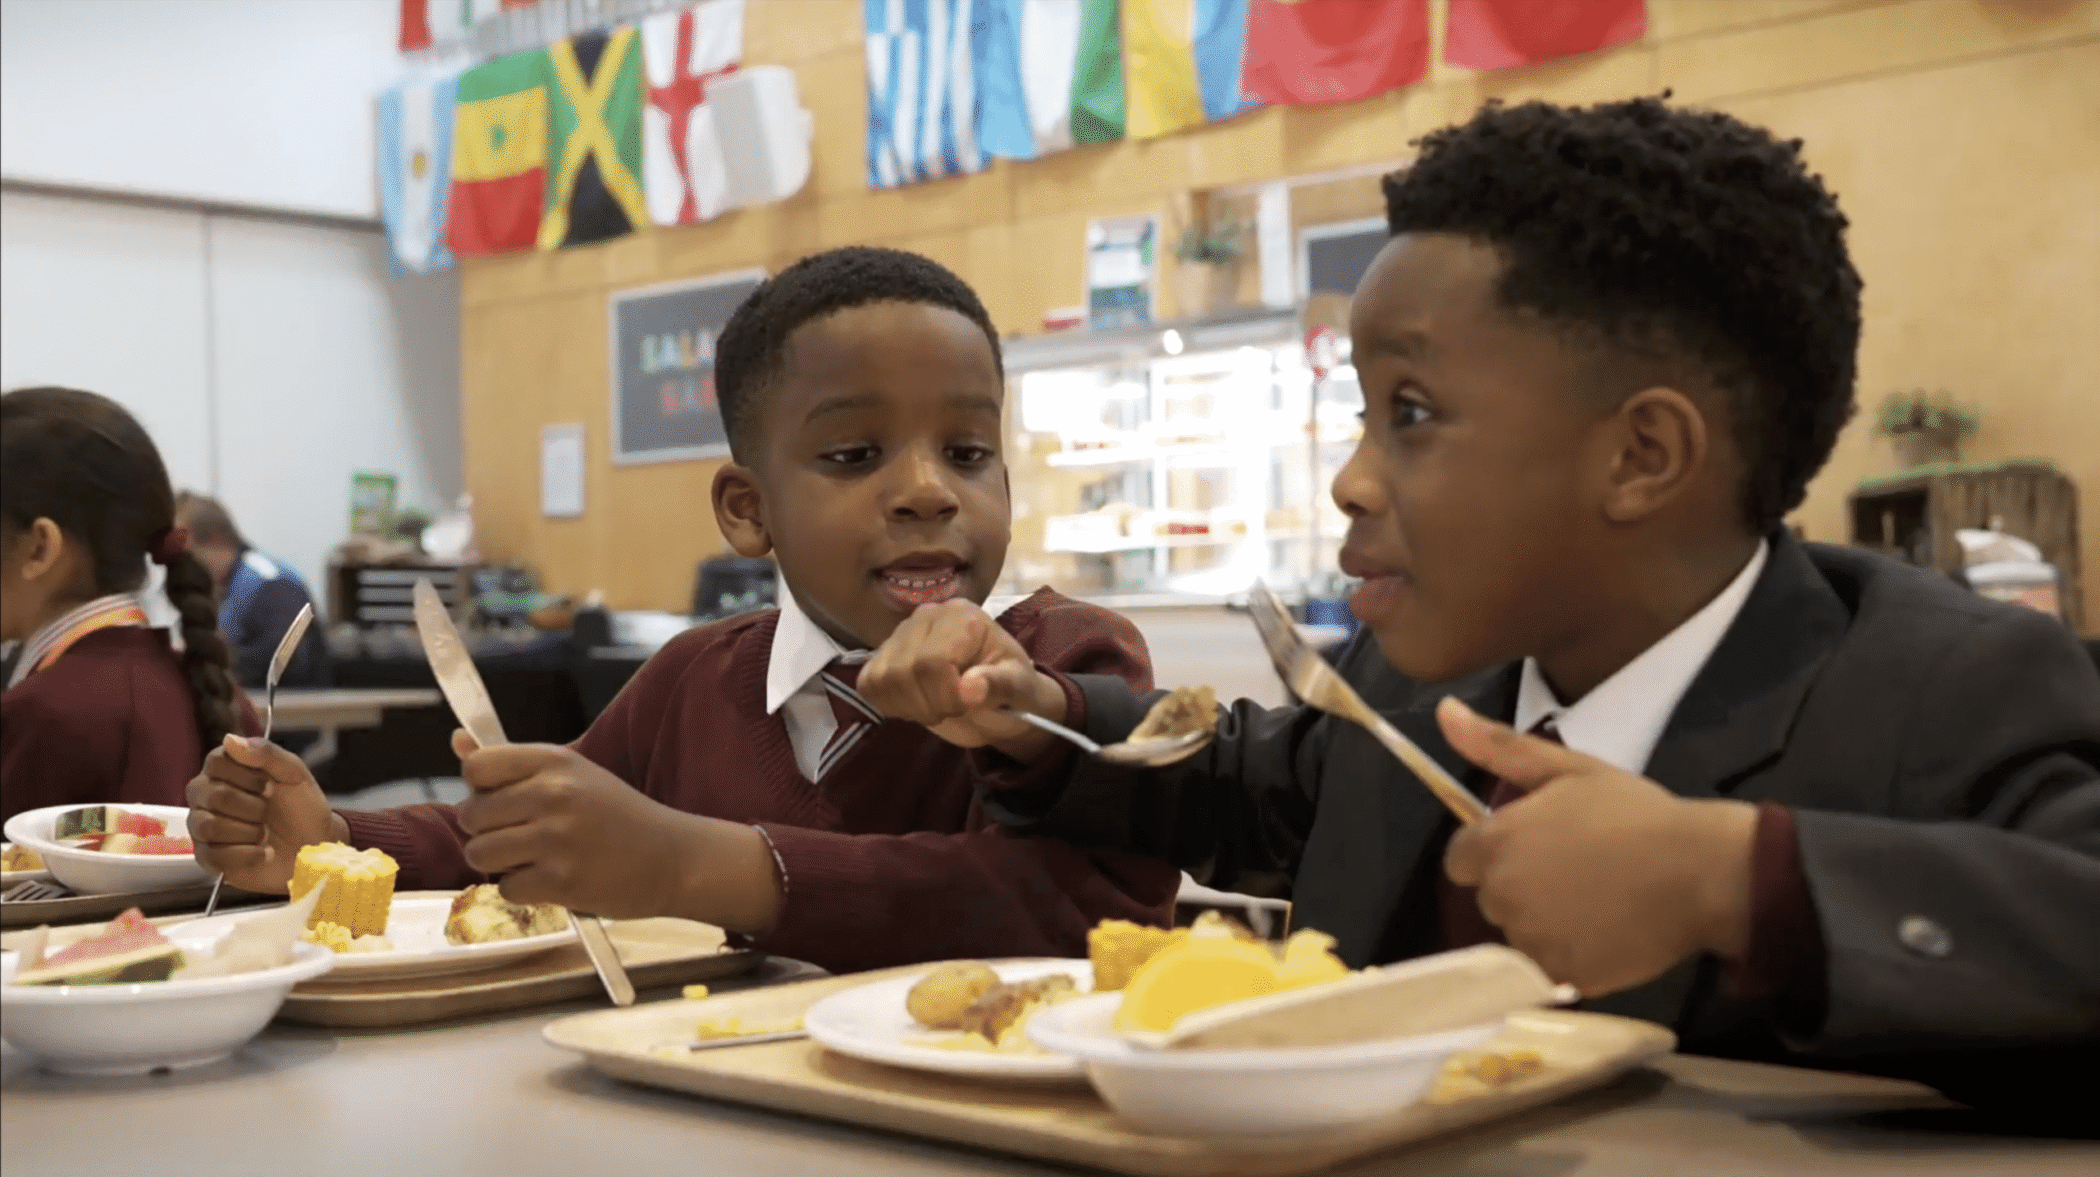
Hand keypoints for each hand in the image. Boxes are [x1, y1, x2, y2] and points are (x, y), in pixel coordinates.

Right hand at [186, 734, 347, 893]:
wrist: (314, 846)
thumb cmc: (302, 807)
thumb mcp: (294, 773)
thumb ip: (266, 753)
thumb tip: (230, 739)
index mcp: (225, 769)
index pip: (216, 762)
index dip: (247, 777)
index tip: (271, 788)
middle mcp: (206, 795)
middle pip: (211, 795)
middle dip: (251, 807)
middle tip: (269, 812)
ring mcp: (203, 826)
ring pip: (208, 826)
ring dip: (248, 831)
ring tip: (266, 834)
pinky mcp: (208, 857)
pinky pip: (212, 856)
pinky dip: (246, 855)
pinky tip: (264, 853)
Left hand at [451, 734, 781, 930]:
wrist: (673, 858)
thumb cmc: (617, 816)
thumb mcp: (573, 775)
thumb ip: (513, 764)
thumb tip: (457, 740)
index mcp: (555, 761)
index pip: (477, 767)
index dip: (480, 788)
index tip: (502, 800)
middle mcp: (554, 794)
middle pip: (469, 814)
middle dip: (487, 830)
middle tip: (522, 836)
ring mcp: (557, 839)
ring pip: (479, 853)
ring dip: (500, 863)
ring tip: (534, 859)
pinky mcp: (561, 881)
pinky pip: (506, 888)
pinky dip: (523, 890)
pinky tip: (553, 880)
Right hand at [857, 599, 1067, 755]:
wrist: (999, 700)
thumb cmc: (1011, 688)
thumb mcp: (1020, 687)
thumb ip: (1000, 684)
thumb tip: (971, 686)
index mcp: (960, 616)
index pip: (932, 661)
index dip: (946, 695)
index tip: (969, 703)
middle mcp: (924, 617)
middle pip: (902, 672)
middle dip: (930, 704)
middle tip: (954, 708)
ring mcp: (898, 636)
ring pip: (881, 680)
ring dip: (910, 707)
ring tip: (937, 707)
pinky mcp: (881, 658)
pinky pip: (868, 685)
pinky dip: (890, 705)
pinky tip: (916, 705)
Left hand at [1436, 697, 1757, 997]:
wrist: (1700, 871)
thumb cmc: (1634, 812)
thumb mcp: (1567, 768)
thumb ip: (1498, 745)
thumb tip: (1445, 712)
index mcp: (1496, 845)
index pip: (1460, 860)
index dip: (1493, 851)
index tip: (1534, 845)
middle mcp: (1503, 897)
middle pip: (1491, 897)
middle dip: (1520, 884)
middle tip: (1575, 867)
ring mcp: (1534, 942)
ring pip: (1521, 935)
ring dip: (1545, 922)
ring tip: (1597, 898)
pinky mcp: (1566, 976)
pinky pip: (1553, 967)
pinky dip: (1574, 954)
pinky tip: (1608, 929)